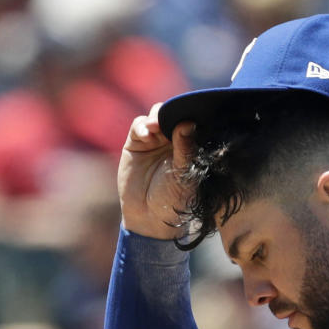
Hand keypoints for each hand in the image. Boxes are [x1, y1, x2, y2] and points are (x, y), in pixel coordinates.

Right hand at [117, 105, 194, 238]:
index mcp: (190, 146)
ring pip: (157, 115)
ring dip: (157, 117)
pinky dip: (142, 127)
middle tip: (171, 117)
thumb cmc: (174, 200)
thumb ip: (186, 149)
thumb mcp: (184, 175)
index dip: (191, 114)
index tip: (192, 111)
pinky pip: (139, 126)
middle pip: (174, 114)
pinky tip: (146, 135)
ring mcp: (154, 140)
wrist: (149, 217)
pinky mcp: (136, 143)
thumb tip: (188, 123)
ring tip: (155, 126)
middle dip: (172, 112)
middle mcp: (173, 140)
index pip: (192, 122)